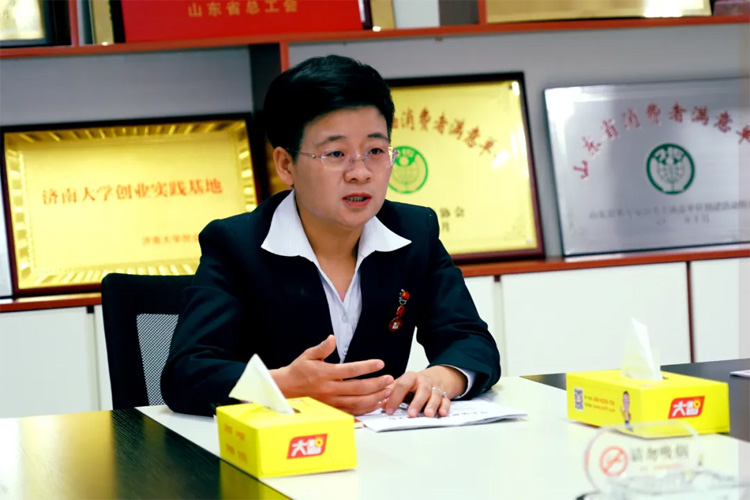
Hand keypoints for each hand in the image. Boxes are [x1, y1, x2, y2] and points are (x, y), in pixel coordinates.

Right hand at [271, 335, 392, 415]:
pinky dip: (366, 409)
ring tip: (387, 391)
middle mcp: (329, 389)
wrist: (287, 389)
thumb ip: (322, 348)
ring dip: (374, 398)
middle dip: (376, 384)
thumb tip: (332, 338)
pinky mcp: (332, 410)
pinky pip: (352, 411)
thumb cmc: (299, 371)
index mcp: (325, 374)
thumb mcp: (308, 355)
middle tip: (389, 379)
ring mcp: (331, 402)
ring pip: (357, 402)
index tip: (380, 363)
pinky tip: (376, 404)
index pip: (351, 370)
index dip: (367, 367)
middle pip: (358, 388)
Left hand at [383, 366, 466, 417]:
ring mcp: (435, 388)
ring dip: (432, 405)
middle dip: (417, 402)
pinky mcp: (444, 396)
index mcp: (411, 377)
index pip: (402, 385)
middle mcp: (424, 382)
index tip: (389, 410)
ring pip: (435, 395)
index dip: (395, 397)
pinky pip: (446, 401)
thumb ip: (391, 392)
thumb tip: (378, 403)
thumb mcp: (402, 383)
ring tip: (428, 415)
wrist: (436, 376)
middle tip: (411, 414)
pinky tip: (442, 414)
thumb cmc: (415, 383)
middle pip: (422, 390)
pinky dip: (444, 407)